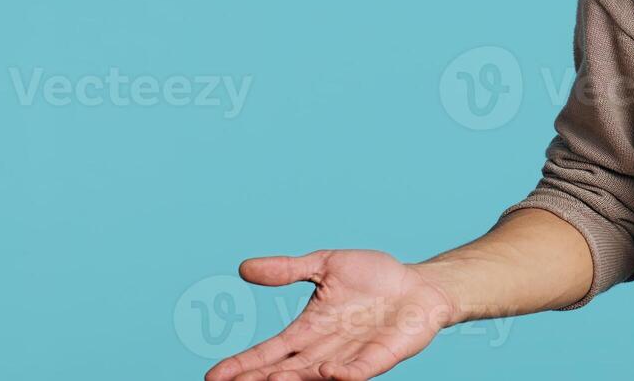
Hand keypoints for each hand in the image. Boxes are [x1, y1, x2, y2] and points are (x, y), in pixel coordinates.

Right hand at [204, 249, 458, 380]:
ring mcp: (351, 356)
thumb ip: (288, 269)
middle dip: (257, 379)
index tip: (214, 375)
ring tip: (269, 380)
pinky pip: (359, 371)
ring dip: (294, 378)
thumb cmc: (375, 277)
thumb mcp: (326, 264)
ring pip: (315, 374)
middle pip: (285, 369)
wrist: (420, 284)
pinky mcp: (380, 357)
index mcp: (309, 328)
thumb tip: (243, 267)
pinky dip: (343, 373)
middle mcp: (325, 348)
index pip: (269, 350)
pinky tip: (327, 373)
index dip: (243, 363)